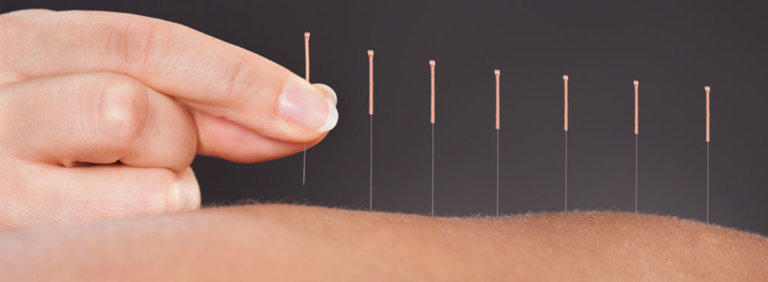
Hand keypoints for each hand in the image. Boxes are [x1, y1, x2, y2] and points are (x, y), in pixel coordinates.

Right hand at [0, 9, 337, 228]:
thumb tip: (309, 113)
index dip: (245, 79)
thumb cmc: (57, 140)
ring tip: (118, 186)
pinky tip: (104, 218)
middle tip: (162, 152)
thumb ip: (205, 103)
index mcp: (31, 46)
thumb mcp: (116, 95)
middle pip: (137, 109)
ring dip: (165, 190)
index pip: (149, 44)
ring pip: (146, 183)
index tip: (316, 111)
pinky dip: (146, 229)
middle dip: (179, 138)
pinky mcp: (15, 239)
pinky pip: (132, 237)